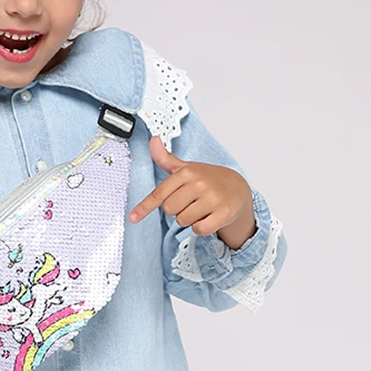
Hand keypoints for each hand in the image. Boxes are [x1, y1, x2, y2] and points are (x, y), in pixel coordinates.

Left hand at [128, 136, 253, 241]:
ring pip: (183, 221)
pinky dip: (201, 227)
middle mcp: (198, 184)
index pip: (160, 193)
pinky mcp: (223, 213)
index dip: (144, 207)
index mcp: (186, 173)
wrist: (238, 189)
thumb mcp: (186, 168)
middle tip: (190, 202)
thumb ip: (166, 158)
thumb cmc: (207, 179)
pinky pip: (199, 229)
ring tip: (201, 208)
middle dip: (177, 210)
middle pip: (169, 210)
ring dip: (189, 219)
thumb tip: (152, 140)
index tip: (132, 218)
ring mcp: (212, 198)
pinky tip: (209, 217)